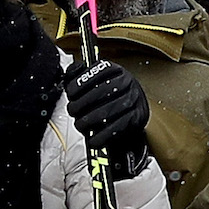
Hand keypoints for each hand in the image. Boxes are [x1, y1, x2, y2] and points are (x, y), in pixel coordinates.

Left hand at [62, 54, 151, 175]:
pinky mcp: (137, 117)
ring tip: (80, 124)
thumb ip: (81, 73)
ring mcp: (134, 100)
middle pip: (101, 91)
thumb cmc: (111, 94)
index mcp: (116, 70)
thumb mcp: (97, 79)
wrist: (134, 109)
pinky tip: (93, 139)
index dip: (80, 83)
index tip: (70, 93)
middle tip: (72, 111)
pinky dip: (102, 136)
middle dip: (81, 103)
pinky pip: (118, 127)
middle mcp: (127, 82)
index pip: (98, 72)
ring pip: (108, 110)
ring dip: (89, 120)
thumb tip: (72, 70)